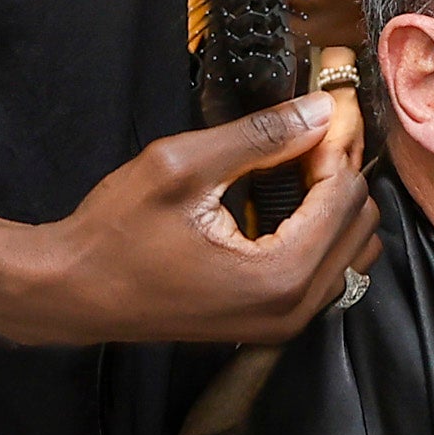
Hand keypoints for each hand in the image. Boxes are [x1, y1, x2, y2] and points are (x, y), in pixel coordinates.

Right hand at [0, 95, 377, 347]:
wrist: (73, 293)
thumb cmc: (115, 233)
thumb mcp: (181, 167)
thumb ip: (259, 137)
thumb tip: (320, 111)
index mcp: (280, 275)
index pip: (344, 197)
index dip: (334, 146)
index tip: (316, 109)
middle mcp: (295, 309)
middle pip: (359, 225)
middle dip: (338, 173)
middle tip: (302, 135)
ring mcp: (286, 324)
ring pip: (352, 252)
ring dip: (333, 204)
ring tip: (294, 165)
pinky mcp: (273, 325)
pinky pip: (328, 273)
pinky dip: (320, 232)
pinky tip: (286, 201)